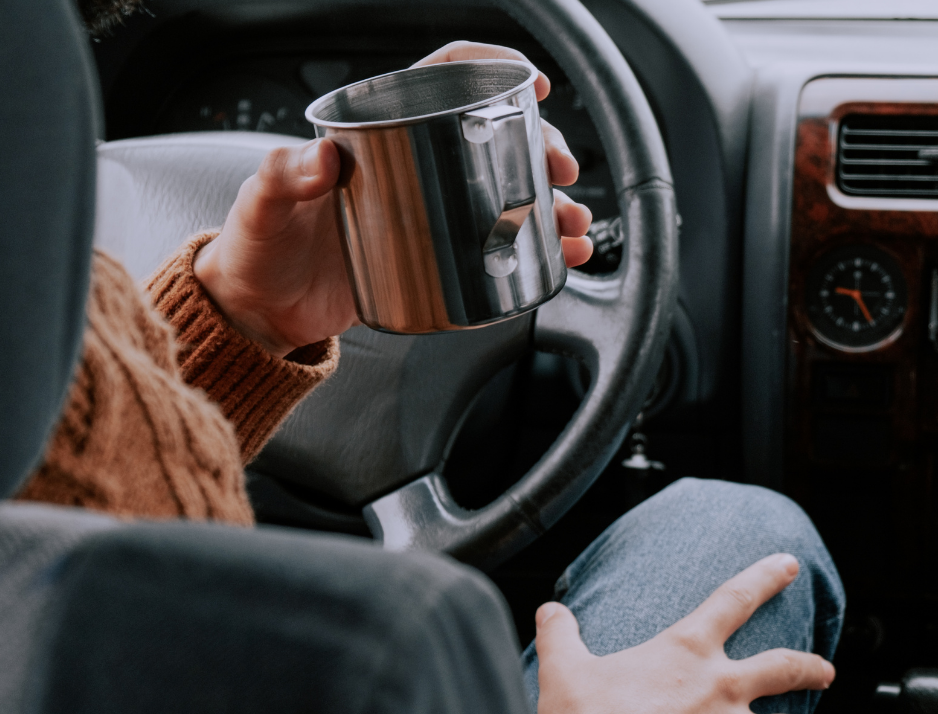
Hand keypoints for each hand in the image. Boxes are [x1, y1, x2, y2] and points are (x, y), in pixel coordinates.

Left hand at [194, 41, 592, 357]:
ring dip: (551, 206)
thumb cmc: (257, 248)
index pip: (442, 81)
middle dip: (541, 149)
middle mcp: (410, 167)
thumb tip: (321, 157)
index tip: (534, 84)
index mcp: (374, 135)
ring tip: (572, 224)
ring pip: (507, 195)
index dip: (492, 72)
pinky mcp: (436, 257)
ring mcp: (428, 213)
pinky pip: (497, 246)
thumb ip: (284, 174)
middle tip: (561, 173)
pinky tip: (562, 257)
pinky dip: (537, 251)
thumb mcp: (263, 204)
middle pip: (493, 139)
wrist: (261, 311)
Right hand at [535, 553, 835, 713]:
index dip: (764, 578)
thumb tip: (548, 612)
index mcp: (686, 651)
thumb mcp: (564, 670)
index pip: (733, 600)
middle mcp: (723, 686)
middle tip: (826, 671)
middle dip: (812, 668)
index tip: (788, 565)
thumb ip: (560, 635)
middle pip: (787, 667)